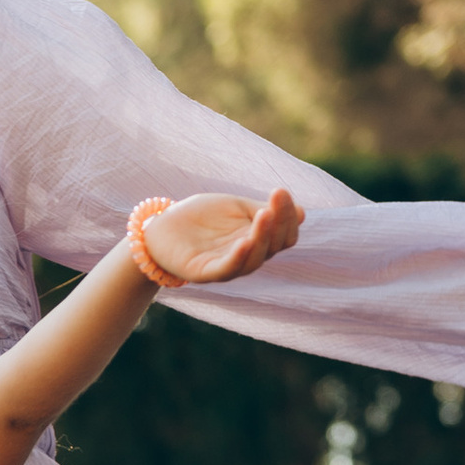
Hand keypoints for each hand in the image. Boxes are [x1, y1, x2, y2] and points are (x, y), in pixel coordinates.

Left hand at [140, 190, 305, 283]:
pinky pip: (227, 269)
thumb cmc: (201, 217)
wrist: (161, 227)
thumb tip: (303, 213)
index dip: (288, 215)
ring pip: (255, 259)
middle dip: (279, 222)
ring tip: (264, 215)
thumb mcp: (236, 207)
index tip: (281, 191)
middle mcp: (248, 257)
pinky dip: (239, 257)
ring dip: (262, 237)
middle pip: (275, 246)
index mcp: (258, 240)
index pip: (285, 235)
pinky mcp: (206, 273)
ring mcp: (228, 266)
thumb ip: (262, 210)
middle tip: (275, 200)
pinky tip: (245, 241)